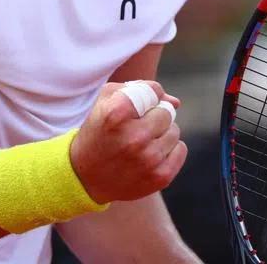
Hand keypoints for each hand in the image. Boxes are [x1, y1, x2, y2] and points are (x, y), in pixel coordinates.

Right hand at [69, 80, 186, 204]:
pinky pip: (181, 149)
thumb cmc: (99, 131)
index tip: (140, 102)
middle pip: (166, 111)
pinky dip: (170, 149)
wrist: (86, 177)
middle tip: (138, 124)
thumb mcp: (106, 101)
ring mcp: (148, 160)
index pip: (152, 91)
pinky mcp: (160, 177)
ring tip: (142, 141)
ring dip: (162, 133)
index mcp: (115, 114)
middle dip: (155, 114)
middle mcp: (133, 138)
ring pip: (174, 131)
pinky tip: (150, 153)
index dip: (149, 93)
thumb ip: (139, 89)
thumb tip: (175, 102)